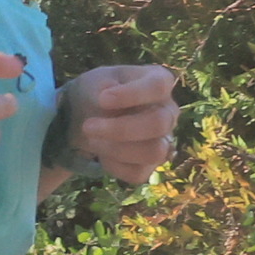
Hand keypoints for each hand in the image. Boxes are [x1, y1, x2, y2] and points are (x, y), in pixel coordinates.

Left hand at [56, 63, 179, 186]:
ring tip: (91, 140)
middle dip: (119, 129)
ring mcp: (164, 139)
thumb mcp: (94, 82)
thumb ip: (101, 86)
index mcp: (158, 81)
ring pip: (154, 152)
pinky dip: (114, 166)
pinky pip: (139, 173)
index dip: (132, 94)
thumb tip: (107, 92)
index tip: (103, 99)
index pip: (159, 86)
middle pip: (159, 123)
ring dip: (116, 149)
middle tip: (88, 126)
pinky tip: (101, 154)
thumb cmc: (96, 93)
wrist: (86, 117)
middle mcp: (168, 111)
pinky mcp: (151, 164)